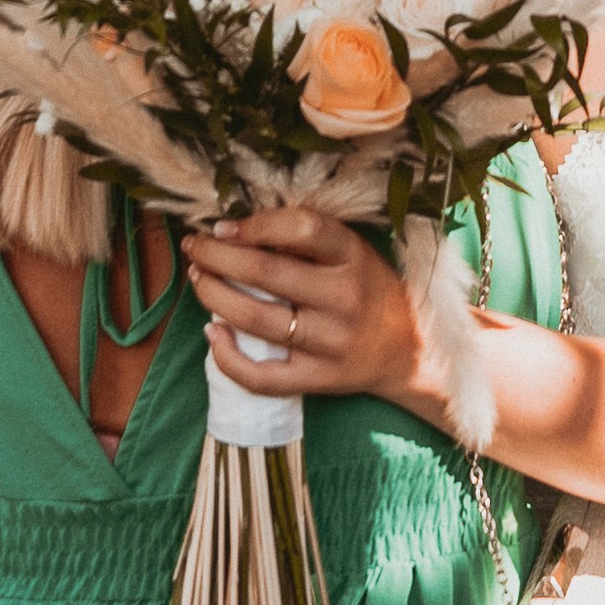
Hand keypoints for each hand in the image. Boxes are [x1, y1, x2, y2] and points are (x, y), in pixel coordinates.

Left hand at [186, 206, 426, 407]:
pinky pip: (262, 377)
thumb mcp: (353, 252)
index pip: (301, 228)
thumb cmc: (369, 290)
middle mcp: (344, 297)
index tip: (222, 227)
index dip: (253, 224)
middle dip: (216, 256)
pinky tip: (212, 334)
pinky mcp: (320, 380)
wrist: (410, 350)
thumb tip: (241, 228)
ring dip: (213, 296)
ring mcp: (331, 342)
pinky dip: (227, 358)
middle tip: (194, 247)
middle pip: (265, 272)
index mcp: (353, 256)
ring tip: (198, 279)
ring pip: (256, 319)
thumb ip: (307, 239)